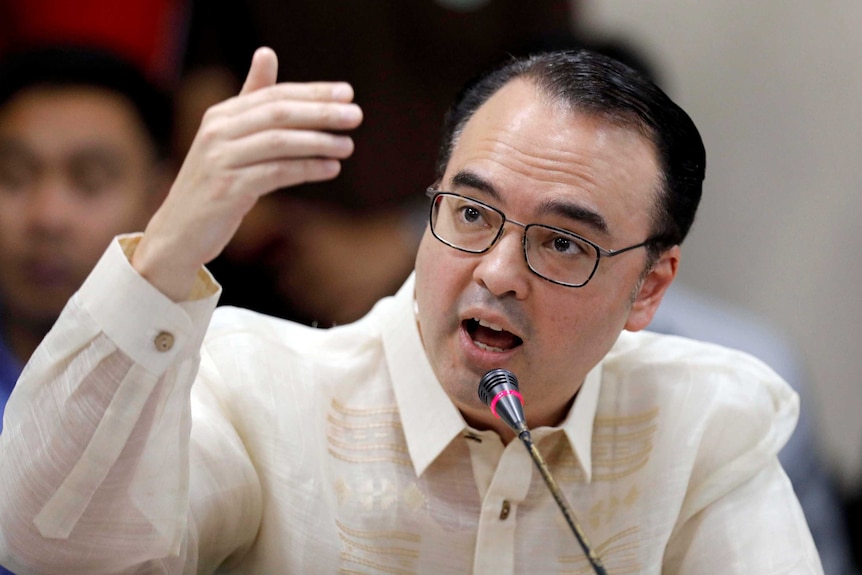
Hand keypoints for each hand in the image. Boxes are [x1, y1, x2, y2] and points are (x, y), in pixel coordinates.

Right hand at [132, 47, 362, 300]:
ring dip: (319, 142)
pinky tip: (330, 169)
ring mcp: (220, 160)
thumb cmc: (214, 182)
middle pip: (278, 113)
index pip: (274, 95)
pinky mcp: (228, 189)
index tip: (348, 93)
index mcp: (221, 114)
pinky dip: (307, 169)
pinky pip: (276, 173)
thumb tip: (266, 52)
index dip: (313, 92)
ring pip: (279, 142)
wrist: (179, 230)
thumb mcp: (229, 138)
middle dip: (321, 112)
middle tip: (355, 116)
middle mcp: (217, 131)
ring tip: (348, 146)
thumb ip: (251, 100)